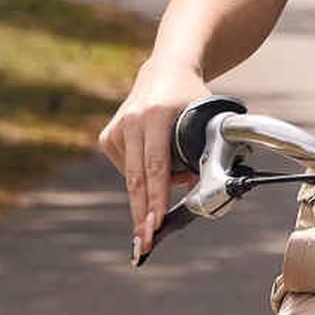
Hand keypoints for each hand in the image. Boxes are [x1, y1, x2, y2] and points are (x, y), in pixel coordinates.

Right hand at [105, 59, 210, 259]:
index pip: (155, 166)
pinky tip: (155, 166)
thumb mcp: (206, 119)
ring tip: (172, 186)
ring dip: (152, 193)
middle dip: (142, 215)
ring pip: (133, 178)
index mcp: (154, 116)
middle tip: (144, 245)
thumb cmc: (191, 98)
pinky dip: (143, 177)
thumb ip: (203, 153)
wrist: (166, 69)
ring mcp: (116, 129)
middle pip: (137, 179)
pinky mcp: (108, 136)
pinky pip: (127, 170)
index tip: (155, 222)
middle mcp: (131, 121)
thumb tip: (196, 191)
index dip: (156, 197)